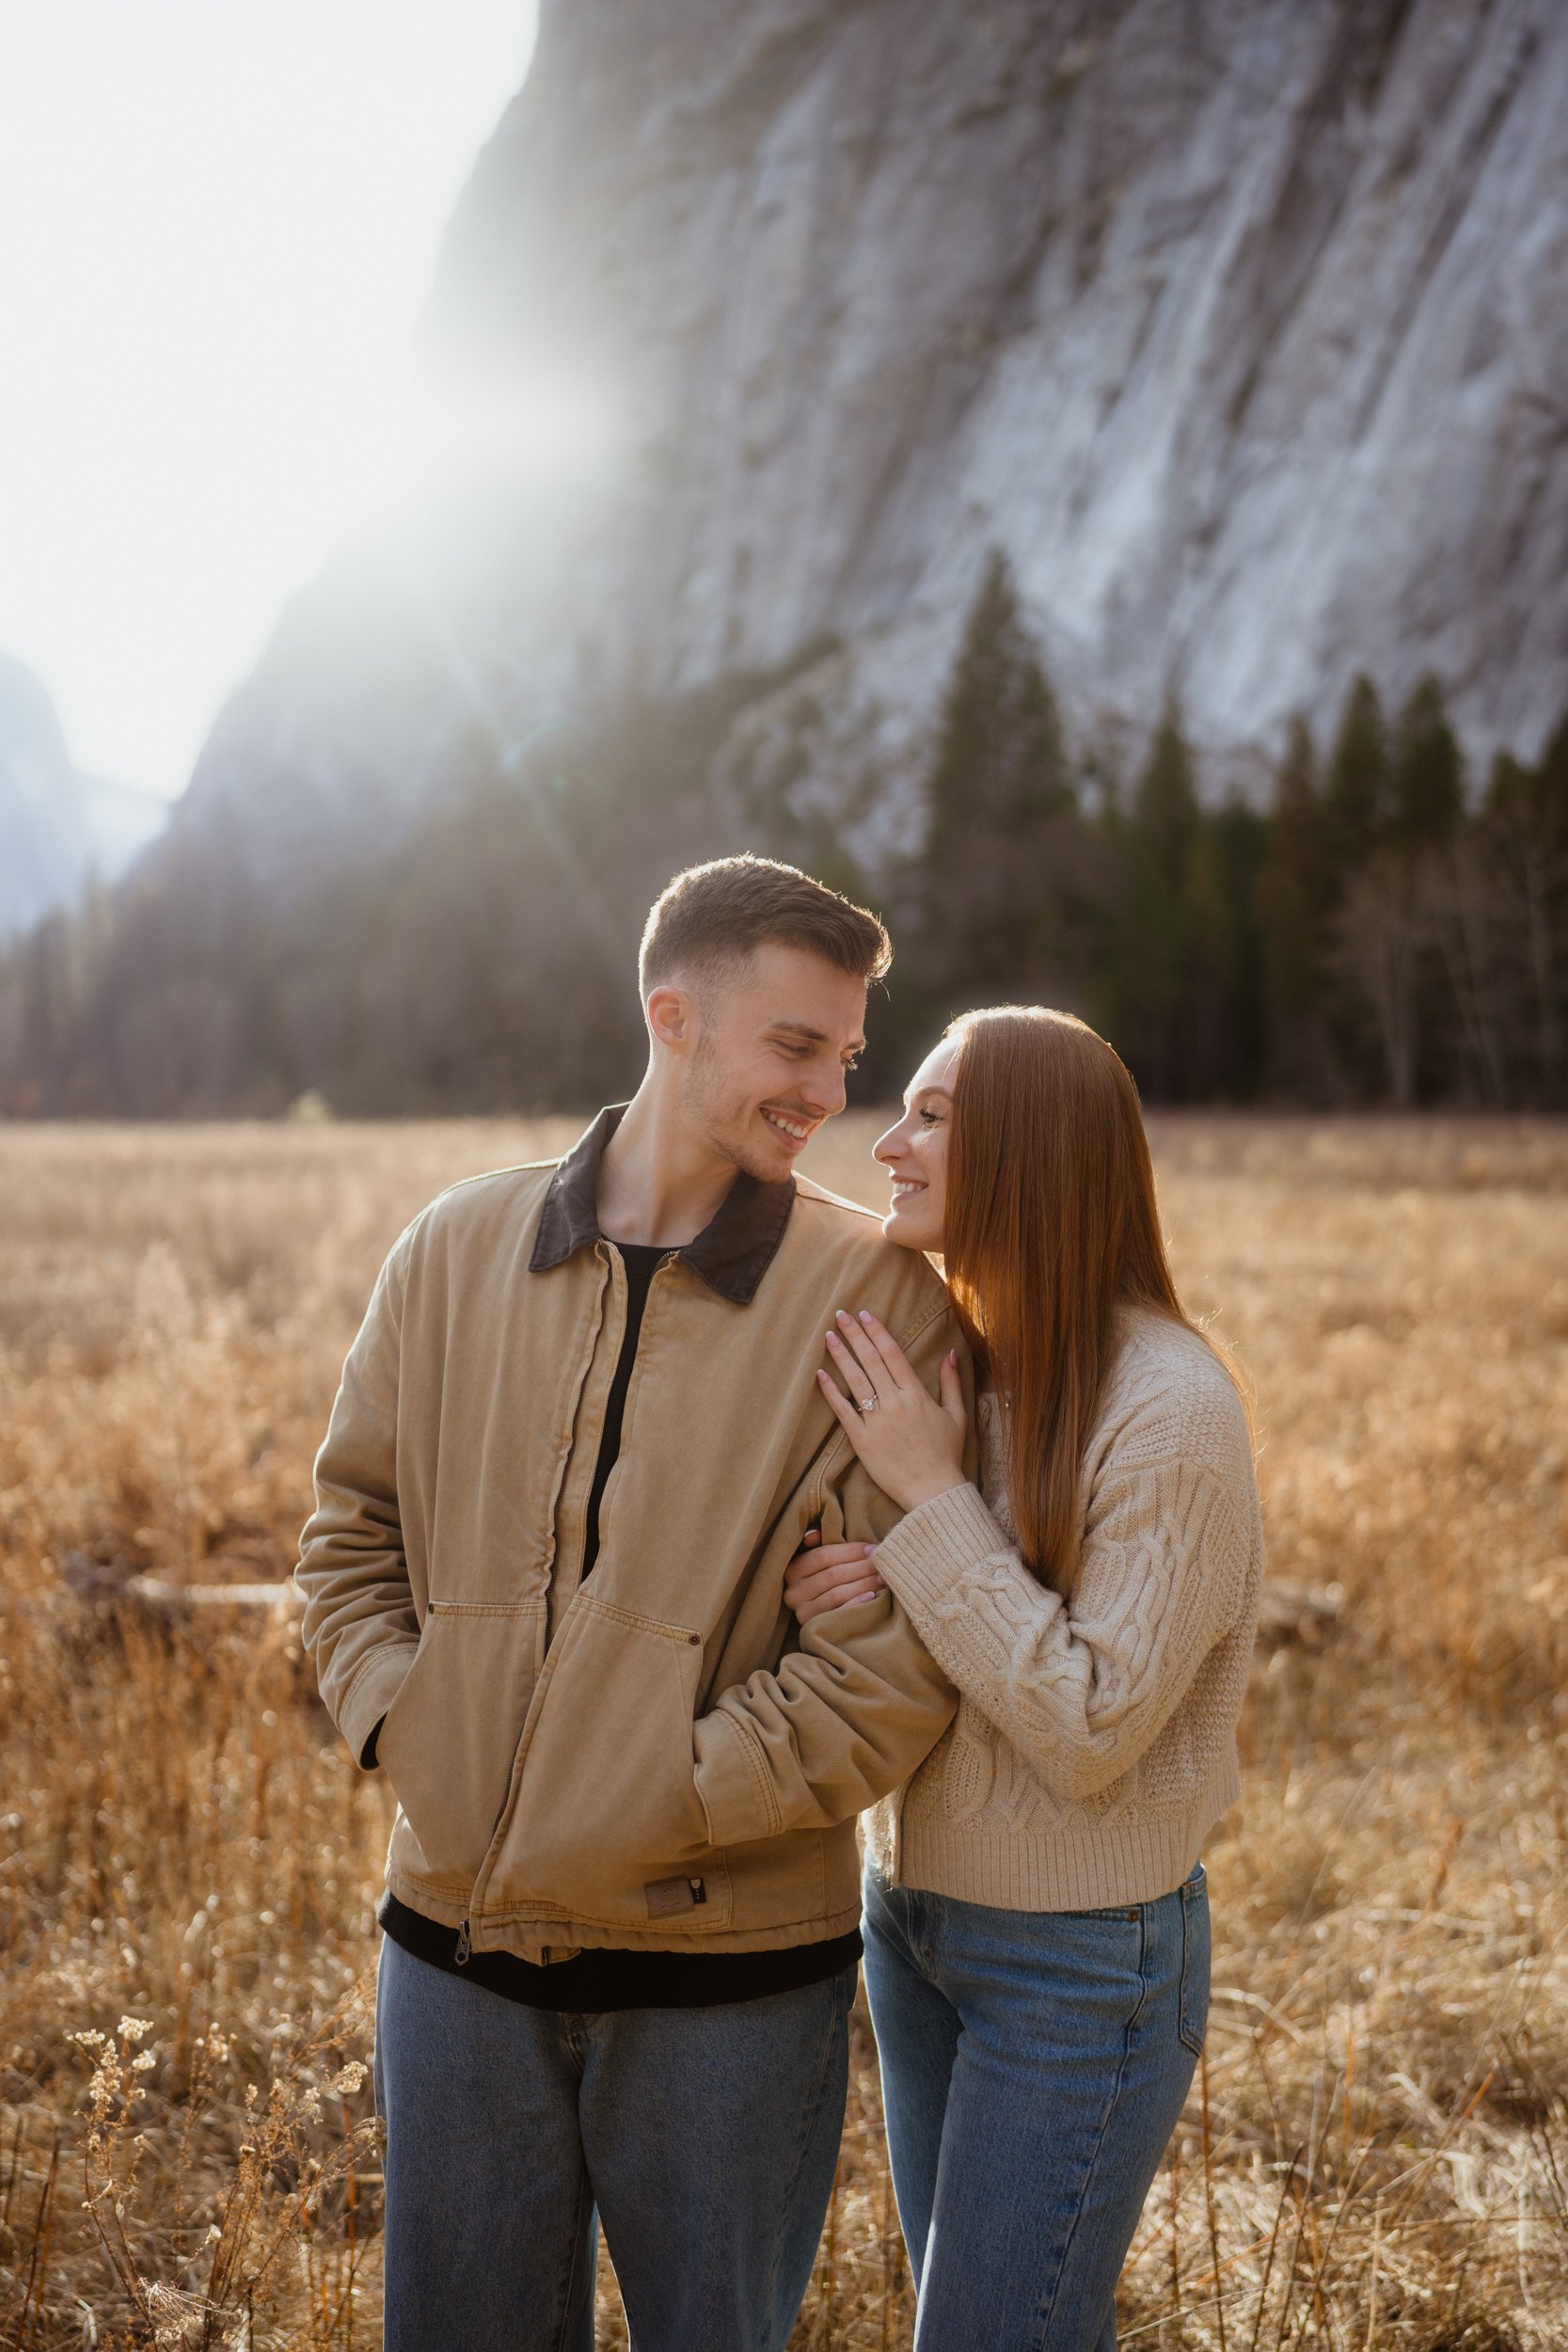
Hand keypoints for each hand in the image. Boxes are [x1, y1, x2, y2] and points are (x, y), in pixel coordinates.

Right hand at [783, 1528, 887, 1623]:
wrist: (823, 1620)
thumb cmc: (824, 1579)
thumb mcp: (816, 1559)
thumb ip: (817, 1543)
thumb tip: (814, 1534)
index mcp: (792, 1570)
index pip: (823, 1555)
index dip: (851, 1551)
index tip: (872, 1548)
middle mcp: (793, 1592)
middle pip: (832, 1575)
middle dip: (861, 1567)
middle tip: (881, 1563)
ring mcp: (802, 1612)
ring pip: (837, 1594)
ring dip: (863, 1584)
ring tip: (882, 1578)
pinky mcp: (814, 1628)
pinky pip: (839, 1613)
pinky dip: (857, 1603)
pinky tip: (871, 1596)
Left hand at [817, 1309, 967, 1513]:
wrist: (933, 1491)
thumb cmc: (946, 1454)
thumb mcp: (956, 1415)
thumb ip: (950, 1382)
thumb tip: (951, 1353)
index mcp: (916, 1394)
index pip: (893, 1354)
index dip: (877, 1332)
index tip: (865, 1314)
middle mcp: (895, 1403)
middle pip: (871, 1361)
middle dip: (855, 1335)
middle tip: (840, 1315)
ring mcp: (877, 1421)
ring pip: (855, 1380)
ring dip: (841, 1355)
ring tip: (829, 1336)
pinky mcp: (862, 1440)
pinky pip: (843, 1411)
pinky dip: (831, 1392)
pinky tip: (820, 1374)